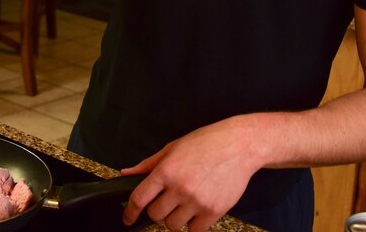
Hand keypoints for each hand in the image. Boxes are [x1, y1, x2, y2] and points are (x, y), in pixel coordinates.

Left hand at [120, 118, 258, 230]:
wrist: (240, 146)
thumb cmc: (206, 143)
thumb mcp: (173, 148)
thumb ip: (148, 164)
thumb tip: (126, 173)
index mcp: (166, 170)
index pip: (139, 198)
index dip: (129, 212)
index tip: (127, 218)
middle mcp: (180, 187)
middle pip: (156, 215)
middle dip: (158, 210)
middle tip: (167, 200)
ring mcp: (197, 201)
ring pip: (173, 225)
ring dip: (175, 218)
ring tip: (184, 203)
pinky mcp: (214, 211)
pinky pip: (195, 230)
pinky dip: (193, 224)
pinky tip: (197, 210)